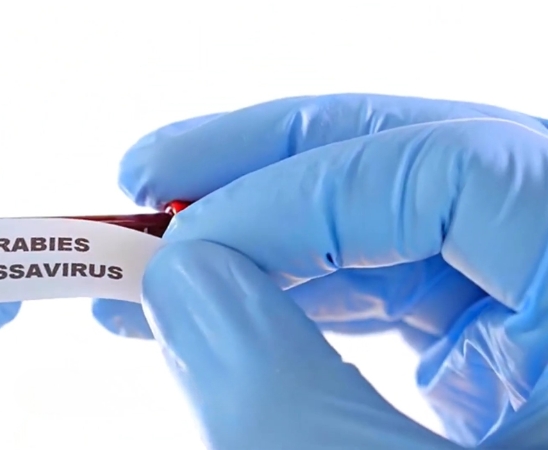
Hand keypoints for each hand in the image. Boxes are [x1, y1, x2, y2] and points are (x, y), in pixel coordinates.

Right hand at [94, 94, 547, 447]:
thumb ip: (283, 395)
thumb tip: (178, 283)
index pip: (436, 163)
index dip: (286, 190)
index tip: (176, 246)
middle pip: (407, 158)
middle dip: (261, 167)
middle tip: (145, 178)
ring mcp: (532, 298)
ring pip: (381, 219)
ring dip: (257, 236)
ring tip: (152, 259)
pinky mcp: (491, 340)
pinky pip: (381, 282)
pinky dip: (288, 293)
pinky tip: (216, 304)